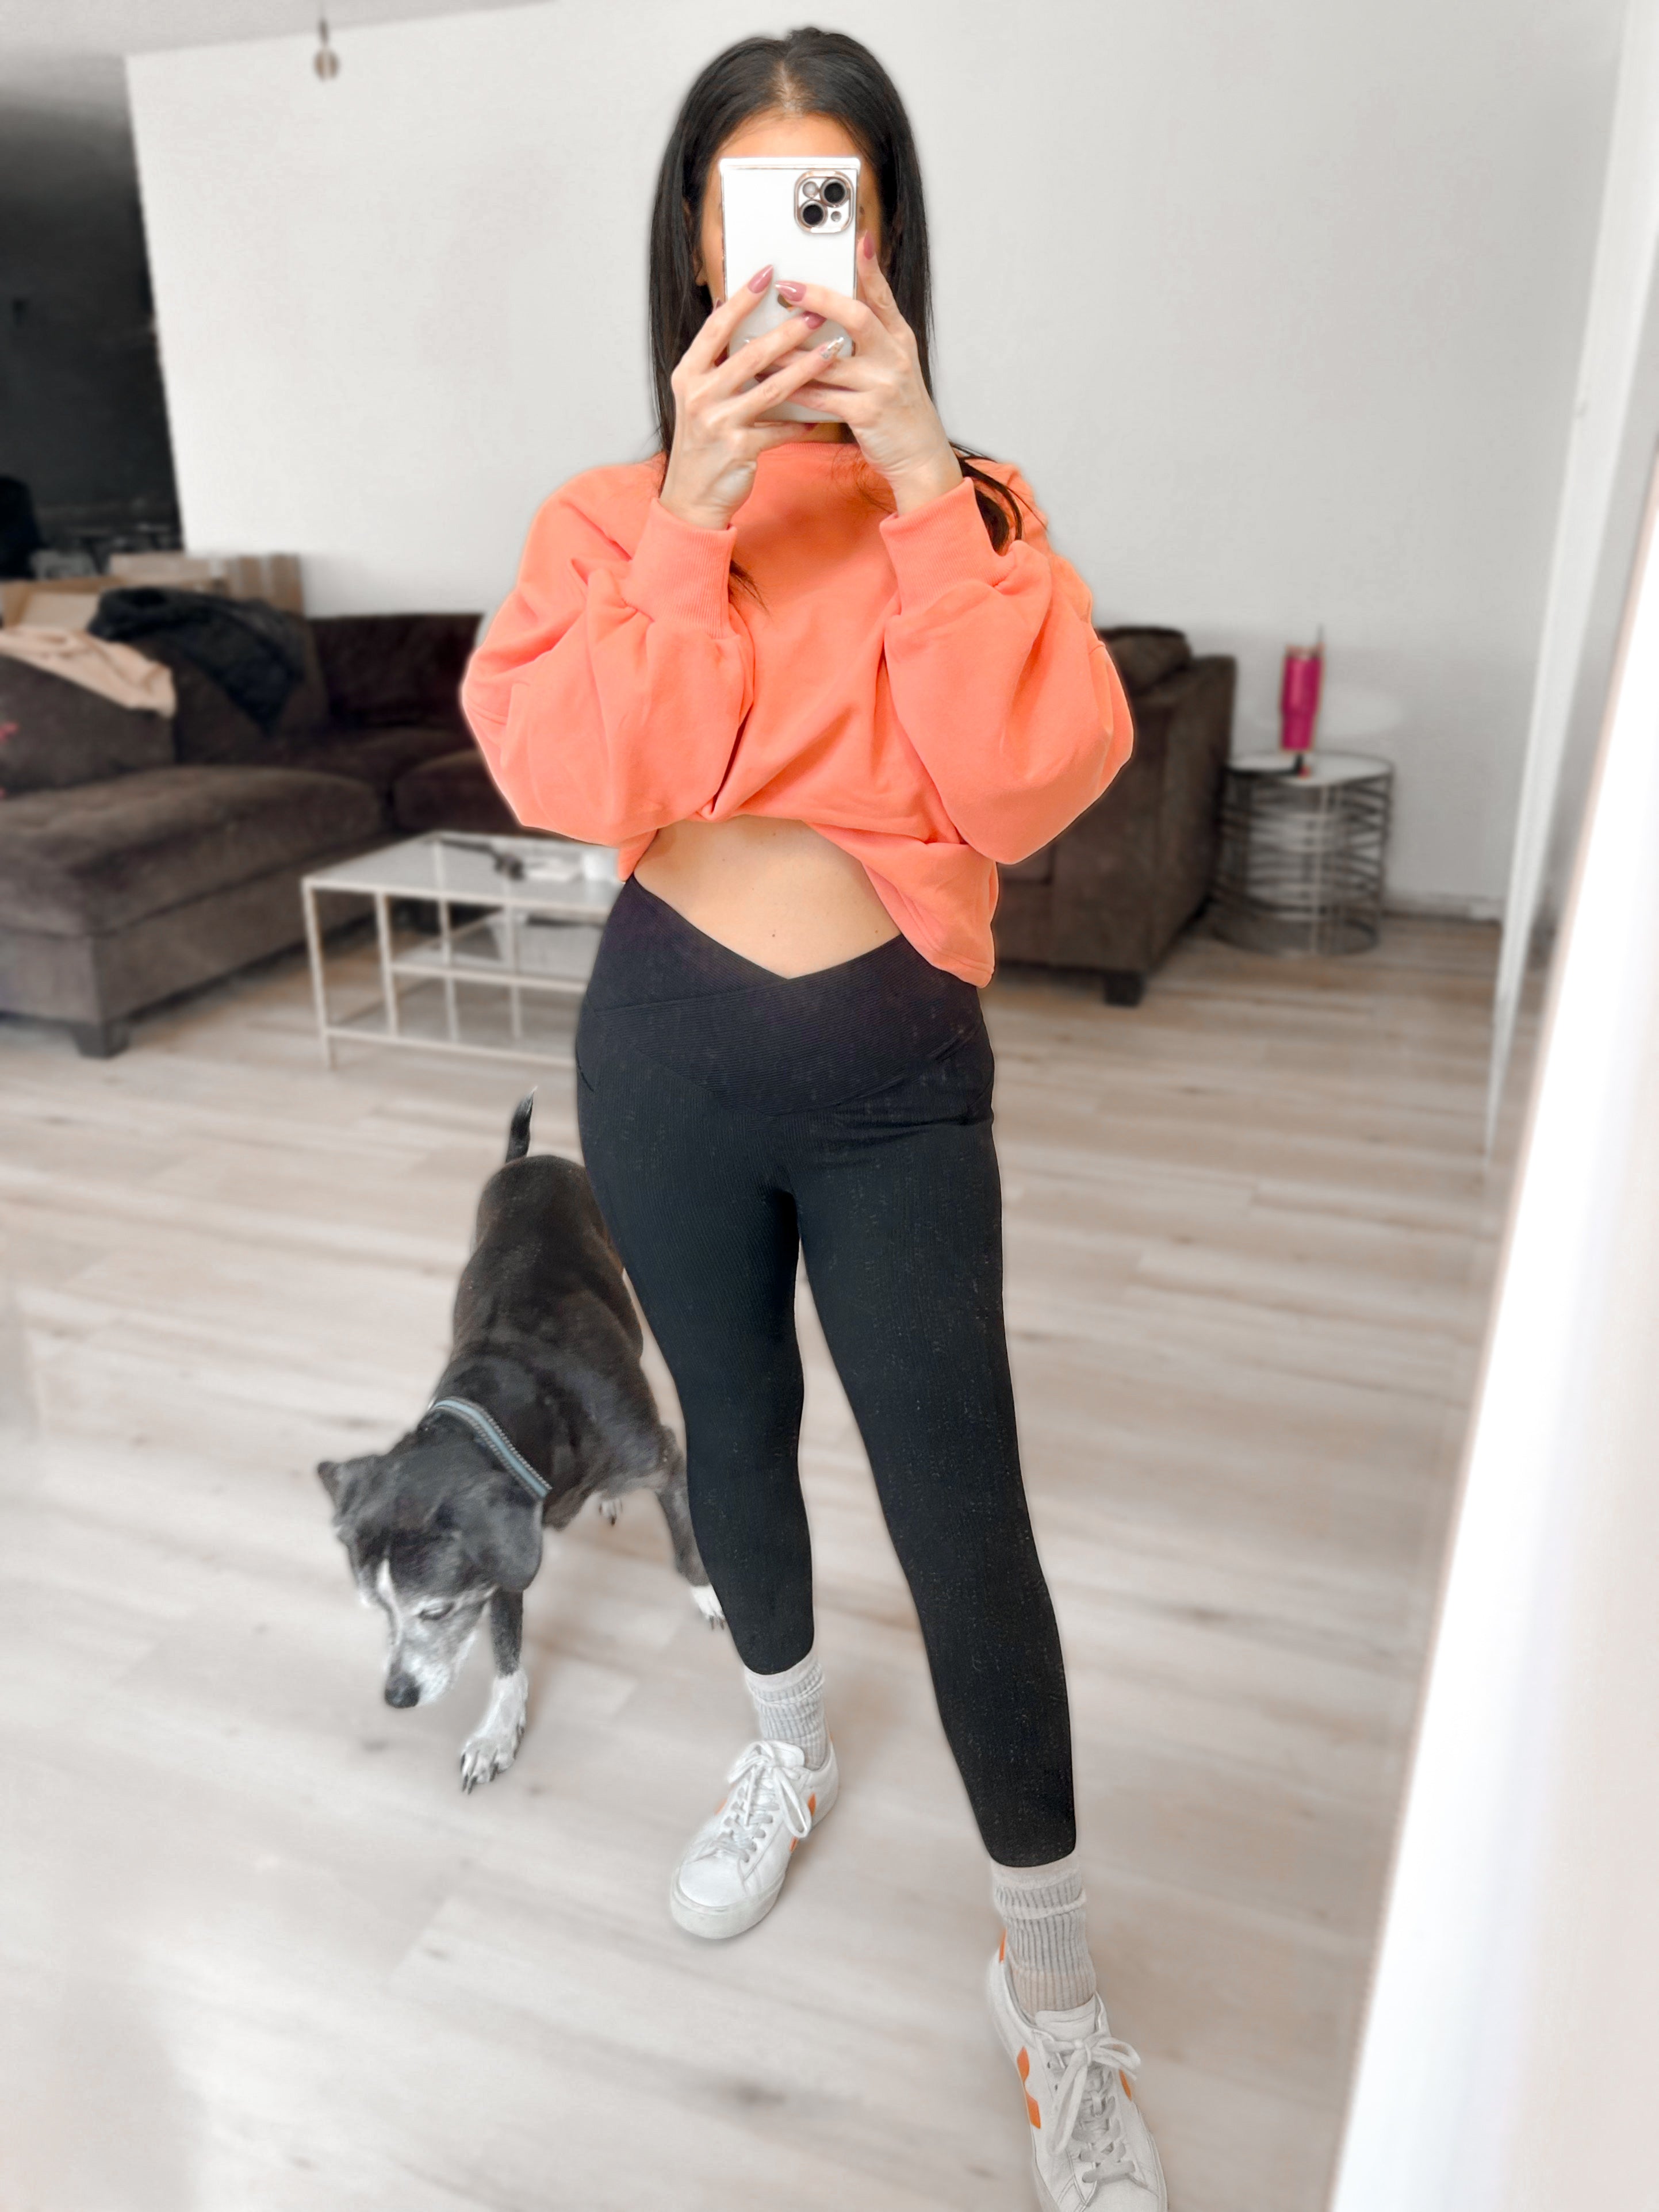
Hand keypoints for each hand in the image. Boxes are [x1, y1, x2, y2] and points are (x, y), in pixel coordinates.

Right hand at [659, 265, 838, 531]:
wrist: (692, 496)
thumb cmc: (702, 442)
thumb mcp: (698, 397)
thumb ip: (714, 360)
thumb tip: (726, 310)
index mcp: (688, 374)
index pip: (716, 328)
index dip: (742, 299)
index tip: (768, 273)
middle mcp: (699, 395)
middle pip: (750, 354)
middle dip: (787, 330)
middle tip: (817, 310)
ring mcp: (718, 423)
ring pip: (771, 389)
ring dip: (805, 368)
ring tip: (832, 351)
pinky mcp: (739, 449)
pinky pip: (780, 430)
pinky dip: (803, 422)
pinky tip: (823, 414)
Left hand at [771, 236, 963, 512]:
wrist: (921, 457)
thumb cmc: (899, 410)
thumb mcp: (895, 365)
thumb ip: (872, 334)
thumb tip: (837, 305)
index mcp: (899, 340)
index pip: (883, 296)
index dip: (870, 267)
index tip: (857, 239)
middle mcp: (894, 357)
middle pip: (856, 317)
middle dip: (819, 299)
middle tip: (787, 289)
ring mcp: (882, 385)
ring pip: (828, 361)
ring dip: (790, 350)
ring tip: (760, 338)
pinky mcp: (867, 414)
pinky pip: (822, 397)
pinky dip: (794, 389)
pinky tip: (771, 382)